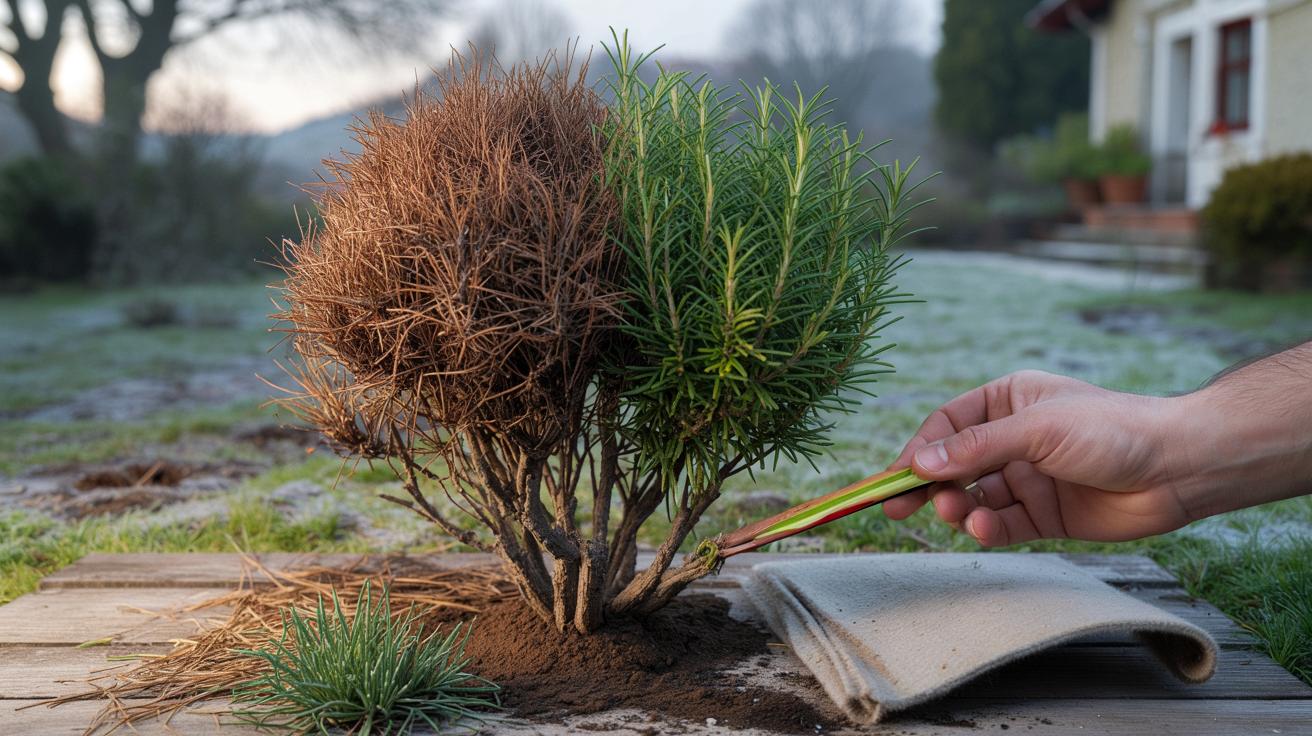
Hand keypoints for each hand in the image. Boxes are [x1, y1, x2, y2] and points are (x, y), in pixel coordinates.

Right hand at [881, 370, 1193, 546]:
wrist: (1179, 467)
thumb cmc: (1112, 429)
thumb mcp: (1037, 429)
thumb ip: (977, 448)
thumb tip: (919, 462)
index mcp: (1009, 401)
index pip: (949, 425)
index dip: (921, 449)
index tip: (898, 475)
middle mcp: (1014, 439)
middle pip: (954, 464)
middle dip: (926, 485)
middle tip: (896, 507)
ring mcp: (1029, 478)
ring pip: (974, 497)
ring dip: (958, 507)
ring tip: (954, 512)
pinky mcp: (1046, 514)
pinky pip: (1003, 524)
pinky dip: (987, 528)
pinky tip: (983, 528)